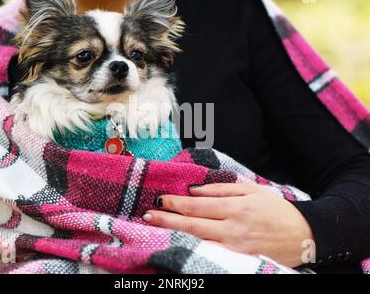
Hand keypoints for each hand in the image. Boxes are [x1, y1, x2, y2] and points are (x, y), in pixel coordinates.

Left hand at [142, 183, 313, 267]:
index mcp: (236, 208)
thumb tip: (195, 190)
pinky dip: (192, 248)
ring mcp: (235, 249)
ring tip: (154, 228)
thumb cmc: (276, 210)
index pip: (198, 206)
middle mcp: (233, 229)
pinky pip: (209, 254)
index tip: (160, 199)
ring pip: (197, 241)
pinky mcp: (238, 261)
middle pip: (193, 225)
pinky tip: (178, 244)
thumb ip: (222, 189)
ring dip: (174, 233)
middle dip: (167, 219)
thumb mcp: (252, 191)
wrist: (303, 236)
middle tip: (147, 215)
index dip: (177, 203)